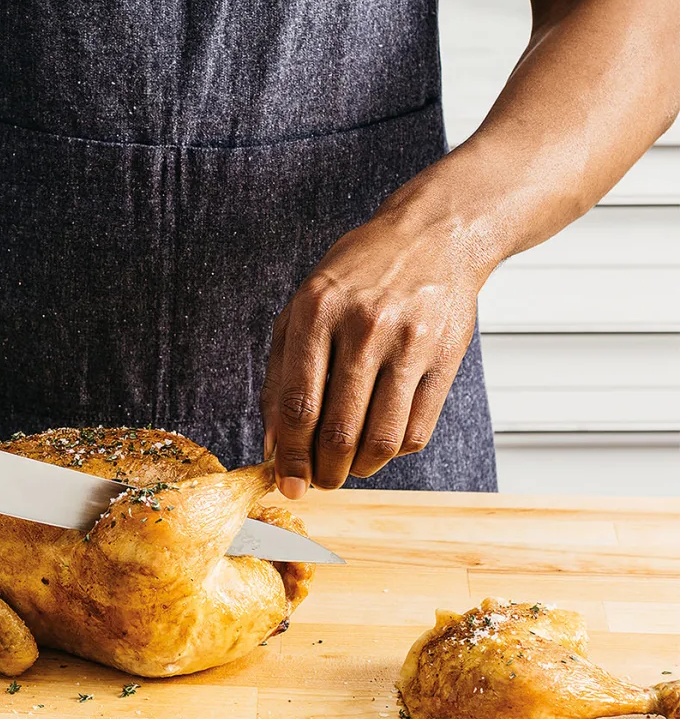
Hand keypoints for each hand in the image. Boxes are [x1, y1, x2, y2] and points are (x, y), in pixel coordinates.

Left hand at [260, 211, 487, 499]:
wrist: (434, 237)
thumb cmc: (357, 278)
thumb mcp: (303, 309)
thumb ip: (281, 376)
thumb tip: (272, 446)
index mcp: (316, 312)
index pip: (298, 404)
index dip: (290, 455)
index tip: (287, 481)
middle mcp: (364, 326)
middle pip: (338, 430)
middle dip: (323, 472)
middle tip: (318, 482)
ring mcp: (409, 343)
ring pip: (381, 439)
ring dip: (359, 470)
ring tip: (347, 469)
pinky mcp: (445, 358)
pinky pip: (417, 431)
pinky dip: (394, 453)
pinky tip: (379, 443)